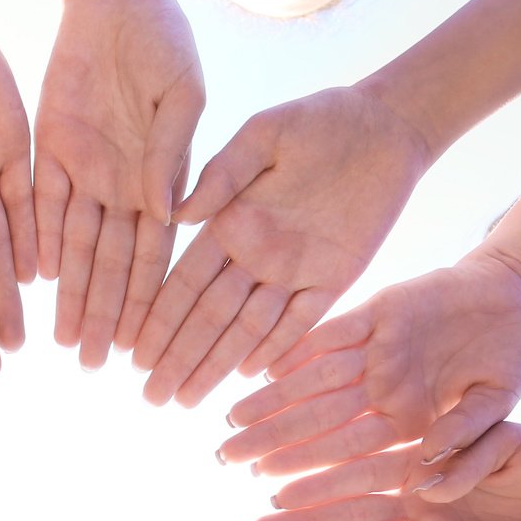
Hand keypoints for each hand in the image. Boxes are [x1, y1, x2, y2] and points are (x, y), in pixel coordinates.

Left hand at [34, 0, 204, 367]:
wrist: (119, 1)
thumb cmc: (167, 44)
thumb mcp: (182, 97)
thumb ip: (171, 154)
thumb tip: (169, 214)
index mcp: (162, 182)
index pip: (153, 255)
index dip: (147, 300)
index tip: (142, 344)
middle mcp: (120, 187)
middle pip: (110, 264)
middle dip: (103, 314)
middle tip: (93, 363)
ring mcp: (84, 171)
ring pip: (74, 245)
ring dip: (70, 294)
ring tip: (64, 341)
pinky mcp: (49, 148)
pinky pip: (42, 204)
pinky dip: (41, 240)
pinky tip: (39, 280)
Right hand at [134, 85, 431, 408]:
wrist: (385, 125)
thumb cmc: (319, 119)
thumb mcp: (265, 135)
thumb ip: (223, 174)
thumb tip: (176, 214)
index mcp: (230, 221)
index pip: (185, 281)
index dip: (160, 319)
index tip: (135, 352)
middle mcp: (257, 254)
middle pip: (209, 316)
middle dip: (179, 357)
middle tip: (151, 396)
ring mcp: (295, 271)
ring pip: (249, 329)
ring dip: (217, 364)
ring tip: (187, 400)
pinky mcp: (336, 277)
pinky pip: (303, 320)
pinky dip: (279, 347)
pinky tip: (250, 376)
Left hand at [220, 253, 520, 478]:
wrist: (519, 295)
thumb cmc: (513, 359)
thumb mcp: (497, 402)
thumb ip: (466, 435)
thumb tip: (430, 476)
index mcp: (409, 420)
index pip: (355, 453)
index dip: (316, 475)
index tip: (274, 497)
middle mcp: (383, 389)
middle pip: (319, 421)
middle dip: (274, 441)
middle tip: (227, 461)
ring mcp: (376, 351)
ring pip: (314, 379)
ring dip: (273, 399)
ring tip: (231, 420)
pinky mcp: (377, 310)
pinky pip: (332, 331)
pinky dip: (299, 347)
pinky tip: (263, 365)